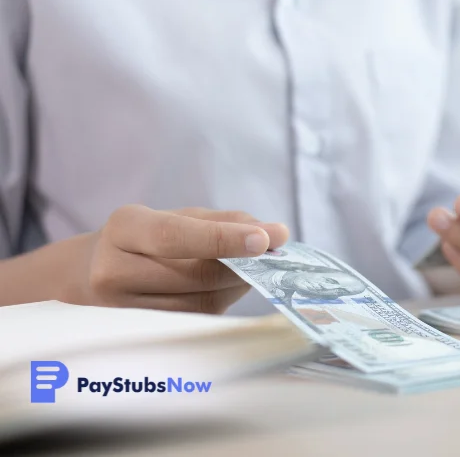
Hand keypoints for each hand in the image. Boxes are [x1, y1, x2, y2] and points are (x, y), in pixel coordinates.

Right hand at [63, 206, 288, 313]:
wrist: (93, 274)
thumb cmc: (148, 239)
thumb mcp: (176, 216)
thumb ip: (224, 221)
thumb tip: (273, 234)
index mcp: (123, 229)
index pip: (175, 236)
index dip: (223, 239)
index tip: (265, 239)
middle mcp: (114, 271)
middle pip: (196, 275)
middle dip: (243, 264)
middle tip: (276, 252)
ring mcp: (124, 311)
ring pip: (201, 302)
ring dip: (238, 285)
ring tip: (252, 268)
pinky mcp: (143, 335)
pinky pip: (197, 319)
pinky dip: (224, 301)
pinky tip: (231, 288)